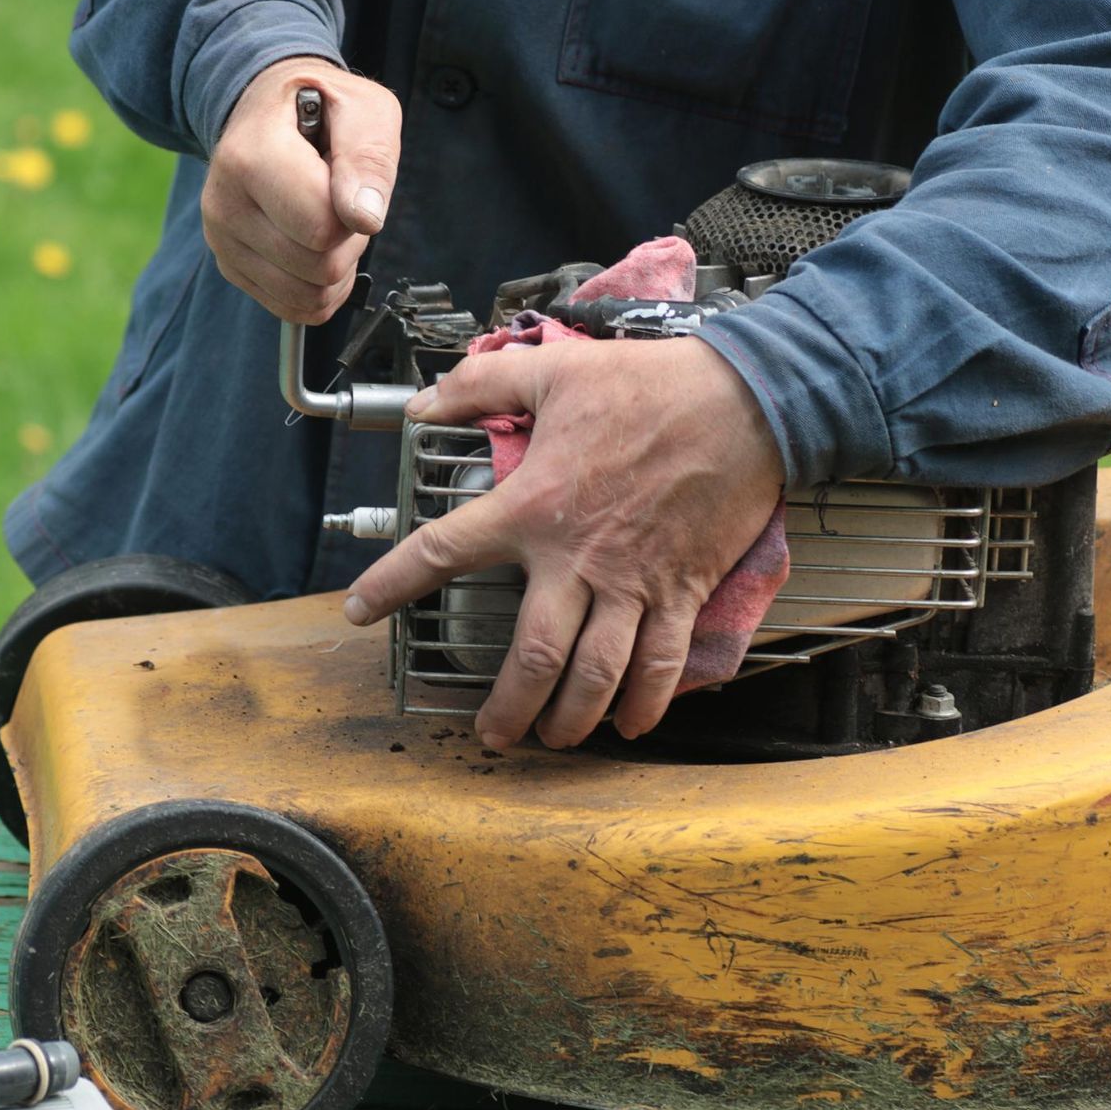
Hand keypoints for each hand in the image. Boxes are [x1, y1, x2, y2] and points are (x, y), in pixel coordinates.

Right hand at [201, 57, 401, 324]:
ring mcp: (223, 241)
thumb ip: (369, 158)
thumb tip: (365, 217)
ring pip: (308, 296)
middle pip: (318, 268)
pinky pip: (294, 308)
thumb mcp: (364, 110)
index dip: (353, 213)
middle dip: (346, 241)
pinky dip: (319, 288)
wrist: (267, 110)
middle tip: (338, 198)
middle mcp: (225, 204)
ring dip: (335, 267)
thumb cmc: (319, 107)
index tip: (346, 179)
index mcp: (251, 158)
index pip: (320, 228)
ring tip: (325, 219)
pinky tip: (315, 247)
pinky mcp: (231, 267)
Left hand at [343, 339, 784, 748]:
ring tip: (552, 739)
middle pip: (533, 656)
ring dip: (571, 718)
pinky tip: (631, 723)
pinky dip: (648, 702)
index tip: (361, 610)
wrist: (749, 401)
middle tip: (491, 734)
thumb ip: (480, 386)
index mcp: (533, 506)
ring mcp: (633, 583)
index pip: (443, 553)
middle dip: (508, 707)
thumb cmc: (652, 385)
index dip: (393, 584)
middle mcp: (577, 559)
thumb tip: (425, 403)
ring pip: (595, 675)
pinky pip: (663, 663)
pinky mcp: (682, 590)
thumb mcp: (554, 369)